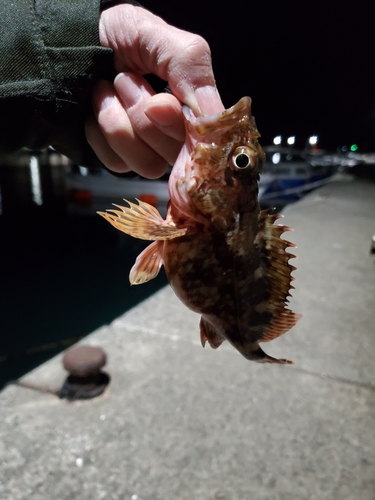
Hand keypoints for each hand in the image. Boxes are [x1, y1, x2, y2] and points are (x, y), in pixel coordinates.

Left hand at [85, 4, 223, 177]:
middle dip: (142, 114)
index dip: (181, 126)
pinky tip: (96, 109)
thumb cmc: (114, 36)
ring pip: (148, 165)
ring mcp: (148, 150)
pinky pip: (118, 164)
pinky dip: (100, 133)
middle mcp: (175, 133)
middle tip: (124, 80)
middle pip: (177, 154)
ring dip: (119, 123)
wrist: (68, 44)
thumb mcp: (154, 34)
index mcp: (192, 104)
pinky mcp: (121, 160)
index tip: (158, 102)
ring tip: (106, 89)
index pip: (206, 136)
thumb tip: (210, 115)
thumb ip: (190, 66)